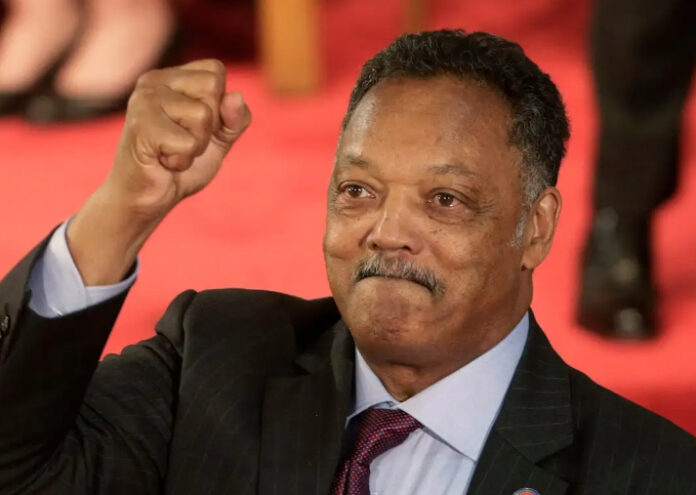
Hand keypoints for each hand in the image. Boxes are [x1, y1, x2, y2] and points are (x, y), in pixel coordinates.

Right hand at [67, 59, 250, 285]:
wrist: (148, 198)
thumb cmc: (180, 164)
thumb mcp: (220, 138)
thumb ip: (235, 118)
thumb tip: (235, 97)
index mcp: (171, 76)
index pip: (216, 71)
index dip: (218, 106)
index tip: (195, 126)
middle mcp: (154, 80)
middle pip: (212, 87)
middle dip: (208, 126)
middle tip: (182, 141)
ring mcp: (144, 100)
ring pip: (203, 115)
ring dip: (195, 145)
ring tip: (172, 151)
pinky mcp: (140, 125)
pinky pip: (188, 142)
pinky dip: (183, 160)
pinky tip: (162, 161)